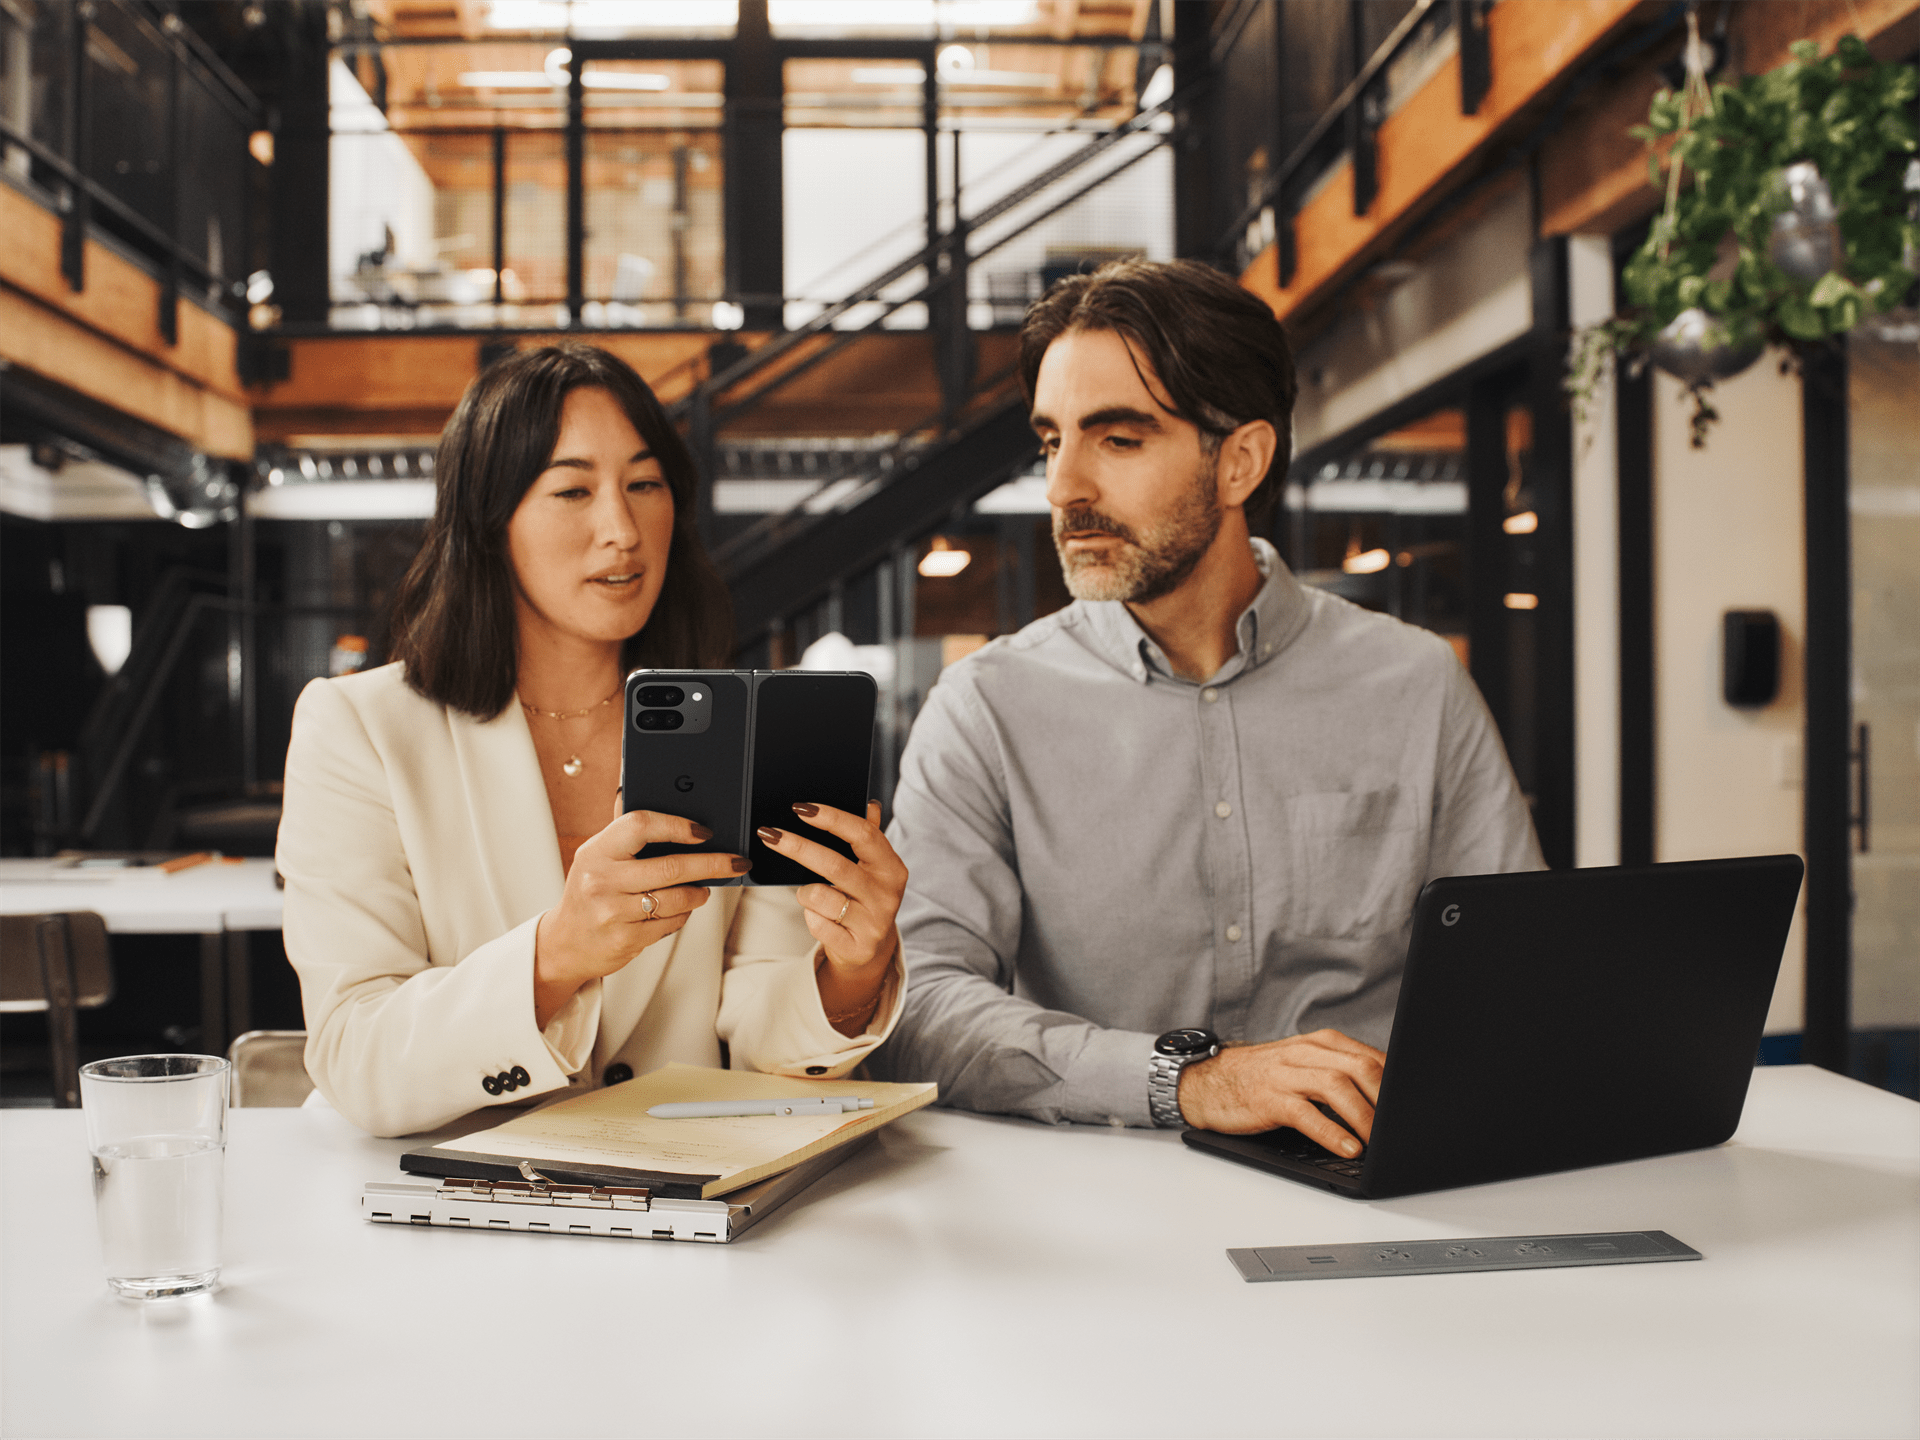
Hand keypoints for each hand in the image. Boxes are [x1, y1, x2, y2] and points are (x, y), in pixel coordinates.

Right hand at [533, 809, 749, 1027]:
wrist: (566, 943)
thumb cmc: (588, 893)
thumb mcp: (595, 856)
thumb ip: (620, 829)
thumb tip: (631, 787)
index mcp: (596, 851)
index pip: (640, 825)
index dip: (677, 825)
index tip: (704, 831)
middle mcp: (602, 880)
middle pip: (671, 867)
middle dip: (712, 864)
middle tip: (735, 862)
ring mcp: (613, 912)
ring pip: (677, 898)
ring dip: (699, 893)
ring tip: (702, 888)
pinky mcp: (625, 939)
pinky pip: (670, 923)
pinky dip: (683, 915)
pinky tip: (680, 910)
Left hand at [755, 801, 904, 1034]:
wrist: (870, 950)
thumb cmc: (863, 899)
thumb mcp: (871, 868)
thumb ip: (868, 836)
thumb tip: (868, 803)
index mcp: (891, 868)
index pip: (863, 834)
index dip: (831, 818)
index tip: (801, 808)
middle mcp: (887, 895)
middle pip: (834, 864)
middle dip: (797, 847)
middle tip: (769, 834)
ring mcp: (874, 923)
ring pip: (819, 896)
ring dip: (805, 892)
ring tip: (812, 895)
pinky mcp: (857, 947)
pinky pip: (816, 923)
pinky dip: (810, 916)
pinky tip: (820, 917)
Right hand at [1175, 1029, 1384, 1154]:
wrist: (1207, 1081)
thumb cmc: (1261, 1078)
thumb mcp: (1304, 1067)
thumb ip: (1341, 1075)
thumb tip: (1388, 1099)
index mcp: (1321, 1044)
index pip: (1373, 1058)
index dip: (1399, 1085)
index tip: (1415, 1110)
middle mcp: (1306, 1053)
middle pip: (1361, 1069)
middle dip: (1388, 1100)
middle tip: (1404, 1128)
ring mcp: (1286, 1075)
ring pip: (1337, 1088)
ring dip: (1365, 1117)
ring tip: (1380, 1143)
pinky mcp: (1268, 1099)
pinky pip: (1306, 1114)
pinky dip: (1332, 1132)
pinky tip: (1348, 1148)